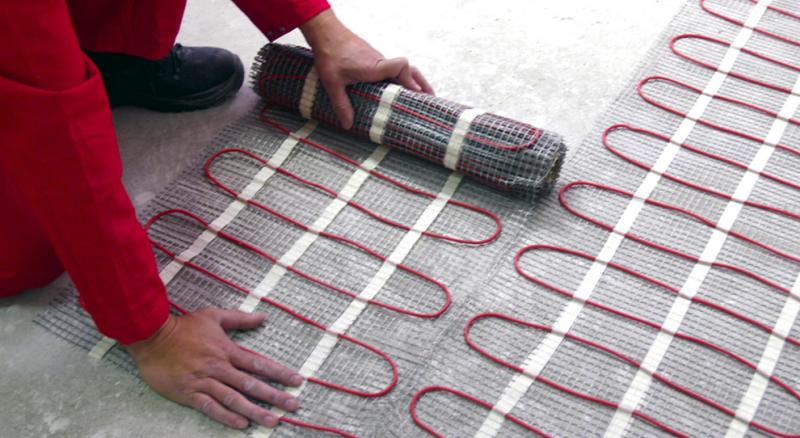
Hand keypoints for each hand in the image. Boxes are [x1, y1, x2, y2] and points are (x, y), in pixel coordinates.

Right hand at [126, 309, 303, 428]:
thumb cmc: (183, 326)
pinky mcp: (189, 393)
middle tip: (293, 405)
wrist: (151, 337)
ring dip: (255, 410)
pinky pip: (211, 407)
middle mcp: (219, 368)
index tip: (297, 381)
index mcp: (227, 351)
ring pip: (234, 398)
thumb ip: (239, 319)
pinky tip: (241, 424)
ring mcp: (204, 381)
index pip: (259, 364)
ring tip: (273, 421)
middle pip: (252, 384)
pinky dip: (226, 416)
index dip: (280, 373)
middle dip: (275, 396)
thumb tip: (263, 317)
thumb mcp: (213, 317)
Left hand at [300, 9, 433, 129]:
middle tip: (431, 99)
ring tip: (419, 96)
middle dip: (422, 84)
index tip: (415, 94)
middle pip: (410, 69)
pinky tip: (396, 88)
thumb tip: (348, 125)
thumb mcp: (332, 83)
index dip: (411, 80)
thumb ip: (341, 104)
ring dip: (412, 81)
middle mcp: (380, 62)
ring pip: (402, 69)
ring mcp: (378, 59)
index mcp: (374, 67)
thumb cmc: (329, 55)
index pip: (402, 66)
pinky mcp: (373, 58)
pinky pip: (392, 68)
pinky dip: (400, 78)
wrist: (325, 33)